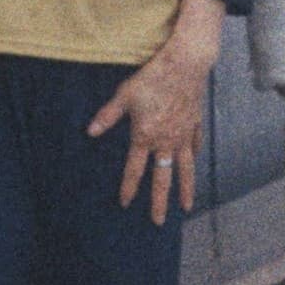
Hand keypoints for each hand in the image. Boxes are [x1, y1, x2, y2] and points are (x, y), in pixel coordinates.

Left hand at [89, 0, 223, 222]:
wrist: (185, 63)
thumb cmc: (152, 77)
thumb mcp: (125, 95)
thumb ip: (108, 115)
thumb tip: (90, 131)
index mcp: (145, 136)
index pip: (135, 169)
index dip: (129, 188)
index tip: (125, 203)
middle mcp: (165, 141)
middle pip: (162, 178)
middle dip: (159, 201)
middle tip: (159, 221)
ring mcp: (183, 134)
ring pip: (185, 169)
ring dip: (185, 189)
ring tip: (186, 207)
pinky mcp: (194, 123)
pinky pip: (194, 145)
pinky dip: (193, 156)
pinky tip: (193, 163)